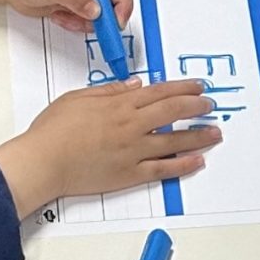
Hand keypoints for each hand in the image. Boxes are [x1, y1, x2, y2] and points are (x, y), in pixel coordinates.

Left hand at [0, 0, 132, 36]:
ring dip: (86, 20)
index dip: (121, 1)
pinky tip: (59, 15)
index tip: (117, 20)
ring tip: (65, 15)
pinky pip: (86, 19)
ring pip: (100, 12)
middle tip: (97, 27)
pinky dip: (75, 22)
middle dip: (105, 15)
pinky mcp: (74, 1)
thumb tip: (95, 9)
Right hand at [0, 79, 218, 215]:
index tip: (197, 87)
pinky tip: (197, 160)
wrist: (44, 161)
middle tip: (209, 105)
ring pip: (174, 139)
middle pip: (172, 111)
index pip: (159, 91)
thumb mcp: (78, 98)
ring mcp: (133, 150)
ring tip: (214, 132)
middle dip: (196, 106)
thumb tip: (134, 85)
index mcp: (118, 104)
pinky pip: (163, 168)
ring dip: (198, 135)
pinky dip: (183, 164)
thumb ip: (109, 91)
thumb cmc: (53, 131)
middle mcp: (130, 125)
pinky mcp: (130, 174)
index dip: (182, 88)